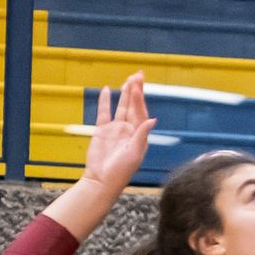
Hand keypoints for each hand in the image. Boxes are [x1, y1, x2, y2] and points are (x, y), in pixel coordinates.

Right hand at [81, 74, 157, 192]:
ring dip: (124, 93)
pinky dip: (104, 101)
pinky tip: (105, 90)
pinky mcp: (102, 131)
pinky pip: (104, 112)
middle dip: (136, 90)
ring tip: (128, 79)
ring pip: (121, 106)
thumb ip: (141, 135)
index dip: (140, 98)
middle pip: (133, 106)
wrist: (101, 180)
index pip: (141, 112)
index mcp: (140, 134)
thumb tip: (153, 119)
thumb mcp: (134, 153)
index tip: (138, 86)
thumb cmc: (121, 171)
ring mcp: (116, 129)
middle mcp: (129, 129)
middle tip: (137, 74)